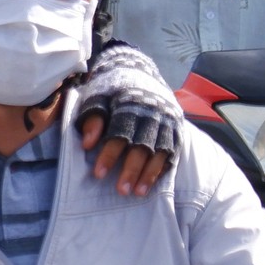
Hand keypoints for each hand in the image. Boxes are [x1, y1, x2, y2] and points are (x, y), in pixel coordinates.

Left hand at [75, 42, 178, 195]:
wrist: (137, 71)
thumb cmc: (111, 90)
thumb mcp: (96, 98)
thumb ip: (92, 119)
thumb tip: (88, 144)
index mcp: (129, 104)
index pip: (119, 133)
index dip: (109, 155)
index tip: (98, 174)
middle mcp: (151, 113)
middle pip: (142, 145)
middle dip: (132, 169)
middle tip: (121, 191)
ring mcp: (166, 121)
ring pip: (160, 150)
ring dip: (149, 173)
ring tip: (139, 193)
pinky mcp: (176, 127)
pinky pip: (173, 150)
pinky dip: (163, 167)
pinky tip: (154, 182)